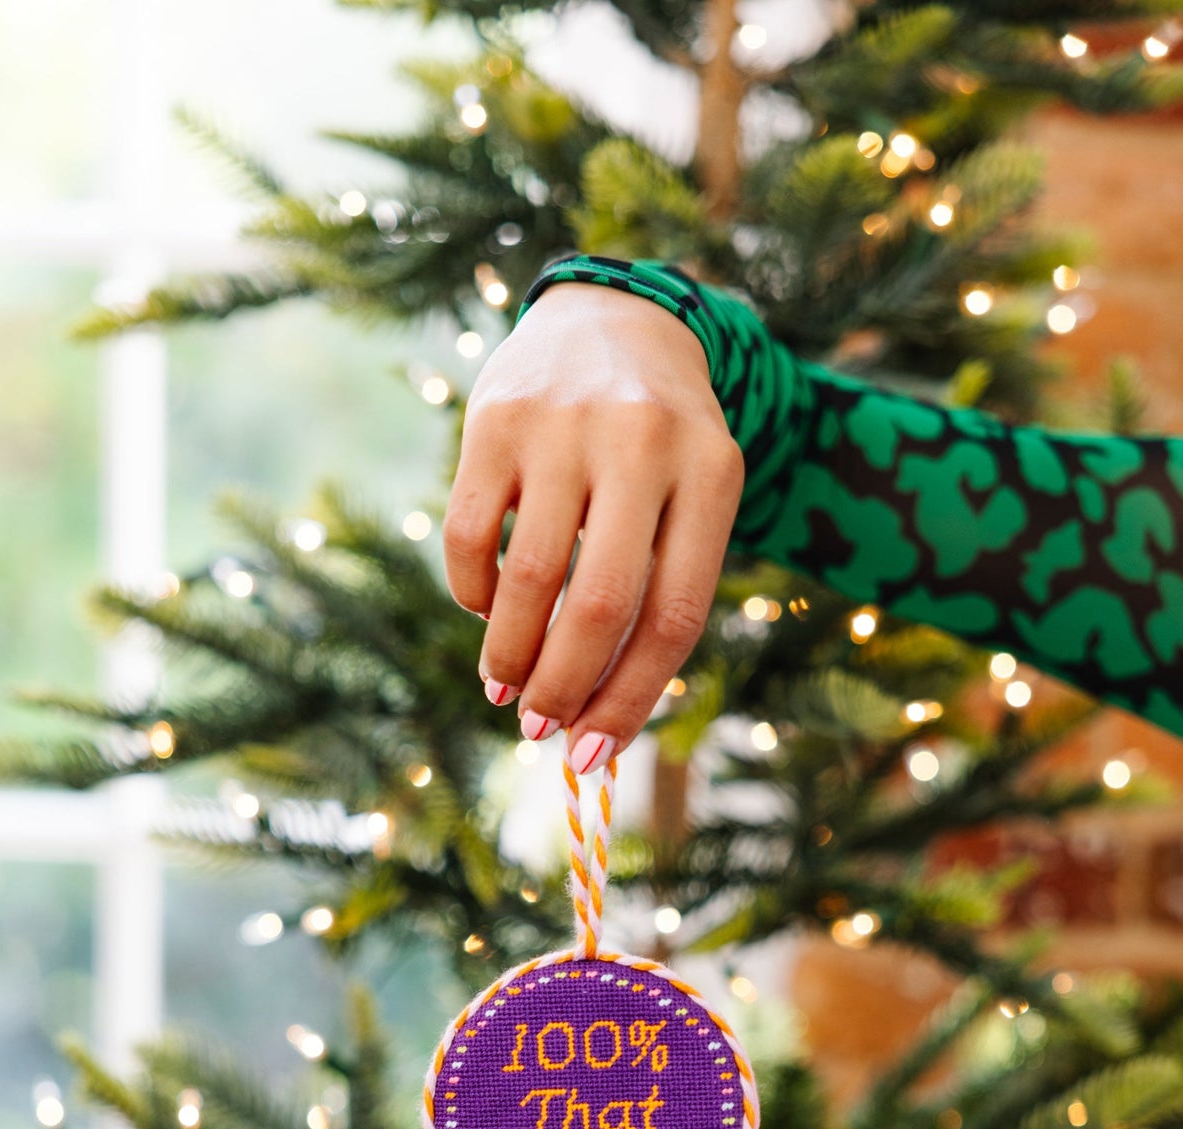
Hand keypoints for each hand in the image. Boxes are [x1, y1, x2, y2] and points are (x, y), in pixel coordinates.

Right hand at [443, 279, 744, 770]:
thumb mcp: (689, 502)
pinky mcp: (494, 417)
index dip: (631, 699)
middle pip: (601, 606)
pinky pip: (470, 538)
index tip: (594, 754)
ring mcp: (566, 425)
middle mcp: (643, 442)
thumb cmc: (658, 449)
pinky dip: (471, 594)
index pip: (673, 618)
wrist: (613, 320)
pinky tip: (483, 611)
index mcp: (712, 473)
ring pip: (530, 580)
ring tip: (504, 686)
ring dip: (511, 655)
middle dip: (566, 687)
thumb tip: (592, 720)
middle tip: (539, 728)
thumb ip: (656, 595)